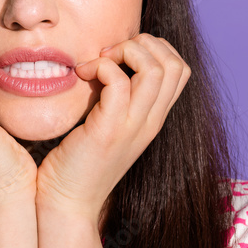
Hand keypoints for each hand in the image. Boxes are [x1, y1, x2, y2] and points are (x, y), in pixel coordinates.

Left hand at [34, 33, 190, 224]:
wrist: (67, 203)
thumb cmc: (78, 161)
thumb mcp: (108, 123)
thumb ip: (117, 96)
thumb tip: (109, 60)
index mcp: (153, 118)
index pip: (180, 69)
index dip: (154, 49)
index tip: (119, 56)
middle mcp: (150, 121)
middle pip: (175, 63)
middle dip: (142, 44)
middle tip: (109, 55)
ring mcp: (133, 127)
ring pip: (155, 68)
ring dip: (124, 51)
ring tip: (97, 63)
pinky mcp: (108, 131)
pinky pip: (118, 82)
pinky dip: (101, 67)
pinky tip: (83, 76)